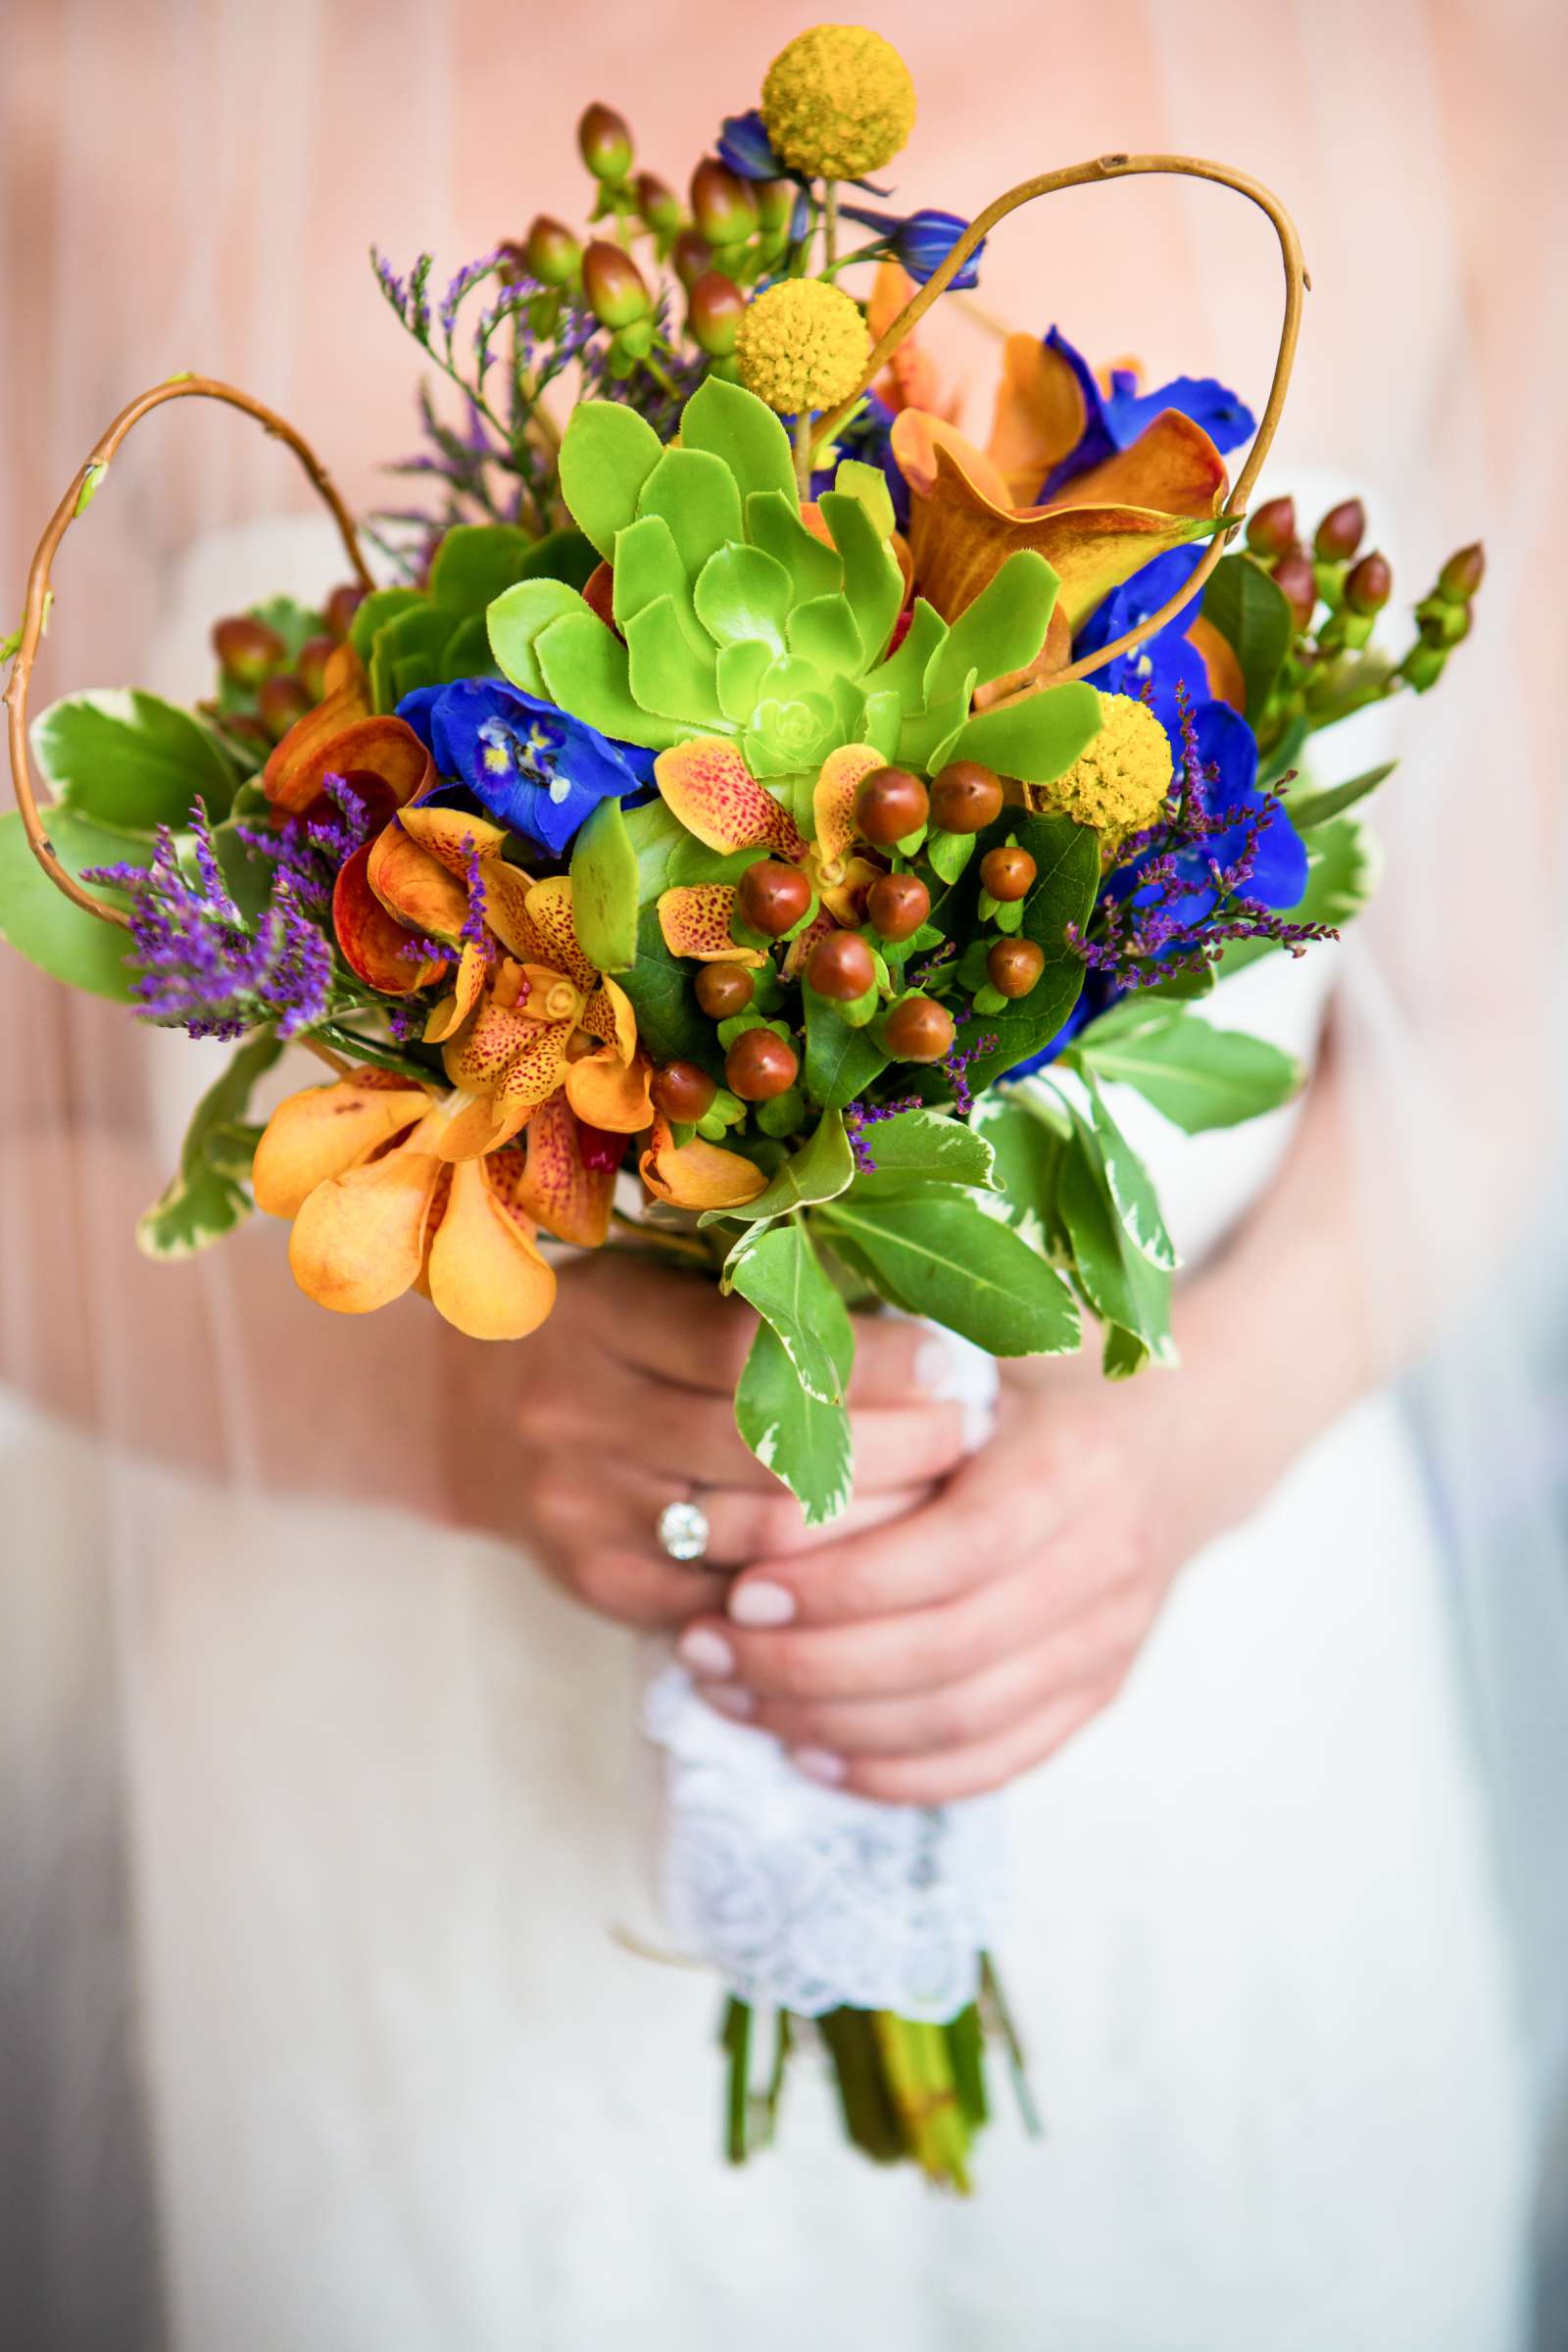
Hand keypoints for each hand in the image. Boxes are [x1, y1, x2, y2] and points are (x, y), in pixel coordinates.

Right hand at [444, 1252, 979, 1630]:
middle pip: (760, 1445)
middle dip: (889, 1443)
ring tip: (946, 1497)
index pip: (750, 1343)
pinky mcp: (593, 1579)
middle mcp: (574, 1410)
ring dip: (870, 1522)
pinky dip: (807, 1589)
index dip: (865, 1359)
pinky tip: (877, 1567)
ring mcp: (577, 1504)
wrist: (479, 1414)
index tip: (952, 1363)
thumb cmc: (620, 1330)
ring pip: (754, 1534)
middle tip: (970, 1434)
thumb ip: (768, 1288)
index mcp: (600, 1313)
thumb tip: (930, 1310)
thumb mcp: (666, 1279)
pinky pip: (723, 1599)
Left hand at [673, 1353, 1244, 1803]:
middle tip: (706, 1654)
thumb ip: (899, 1359)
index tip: (741, 1590)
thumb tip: (774, 1358)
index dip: (841, 1583)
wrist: (1184, 1435)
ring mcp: (1108, 1639)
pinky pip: (998, 1760)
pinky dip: (900, 1774)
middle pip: (949, 1652)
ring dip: (835, 1726)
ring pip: (965, 1720)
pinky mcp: (1099, 1691)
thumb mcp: (992, 1338)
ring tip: (734, 1702)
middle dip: (811, 1667)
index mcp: (1070, 1466)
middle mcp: (1103, 1562)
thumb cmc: (1049, 1375)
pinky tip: (811, 1756)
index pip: (952, 1551)